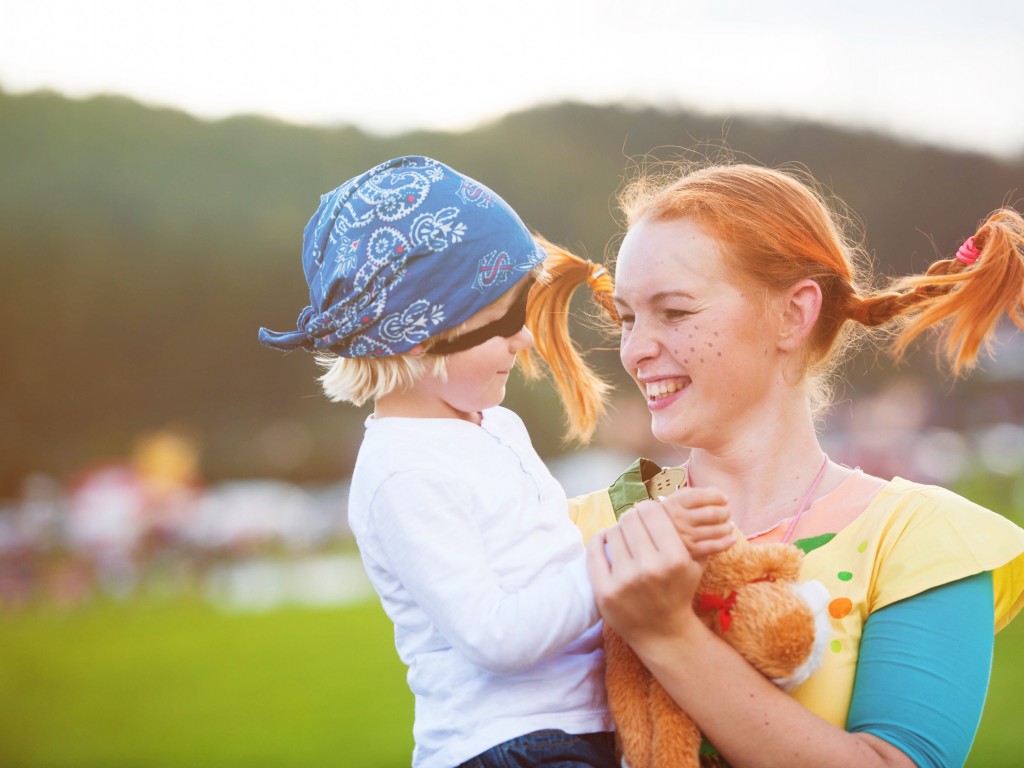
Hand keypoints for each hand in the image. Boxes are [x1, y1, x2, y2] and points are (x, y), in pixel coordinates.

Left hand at [587, 501, 707, 642]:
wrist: (663, 632)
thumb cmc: (679, 591)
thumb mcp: (694, 562)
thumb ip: (690, 530)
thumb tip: (677, 496)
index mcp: (675, 558)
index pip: (651, 511)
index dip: (649, 509)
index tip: (649, 514)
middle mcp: (649, 568)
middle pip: (630, 518)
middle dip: (634, 518)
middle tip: (636, 526)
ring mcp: (625, 581)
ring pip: (613, 532)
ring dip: (619, 532)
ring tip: (627, 540)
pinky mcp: (604, 592)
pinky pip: (594, 550)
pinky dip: (600, 541)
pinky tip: (608, 543)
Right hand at [658, 486, 733, 561]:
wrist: (653, 543)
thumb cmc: (669, 519)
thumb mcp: (675, 502)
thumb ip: (694, 494)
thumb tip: (718, 493)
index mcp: (673, 503)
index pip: (701, 496)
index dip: (717, 496)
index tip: (724, 499)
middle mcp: (678, 519)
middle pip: (711, 513)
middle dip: (725, 512)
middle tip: (727, 513)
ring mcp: (684, 536)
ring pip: (715, 530)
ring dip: (727, 527)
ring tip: (728, 526)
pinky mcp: (690, 551)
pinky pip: (713, 546)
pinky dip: (726, 543)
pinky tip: (732, 539)